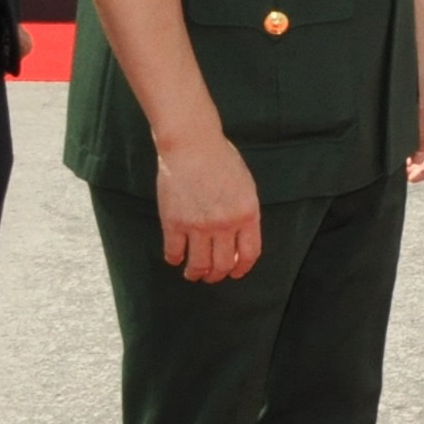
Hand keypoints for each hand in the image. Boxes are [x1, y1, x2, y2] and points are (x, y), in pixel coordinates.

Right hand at [155, 131, 261, 283]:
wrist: (193, 146)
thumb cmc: (222, 161)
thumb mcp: (246, 187)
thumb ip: (245, 213)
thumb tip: (239, 239)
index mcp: (248, 214)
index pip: (249, 253)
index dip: (242, 268)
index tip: (236, 273)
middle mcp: (225, 224)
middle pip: (223, 264)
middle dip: (217, 276)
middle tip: (212, 277)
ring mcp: (198, 225)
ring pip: (198, 265)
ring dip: (195, 274)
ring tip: (193, 274)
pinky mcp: (174, 223)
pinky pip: (174, 252)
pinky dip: (174, 259)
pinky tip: (175, 258)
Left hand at [408, 50, 423, 183]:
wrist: (413, 53)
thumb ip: (421, 134)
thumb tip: (417, 159)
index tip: (414, 176)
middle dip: (421, 167)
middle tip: (402, 174)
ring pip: (423, 150)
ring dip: (412, 159)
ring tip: (397, 165)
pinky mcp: (417, 117)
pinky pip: (414, 139)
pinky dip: (407, 148)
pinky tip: (396, 151)